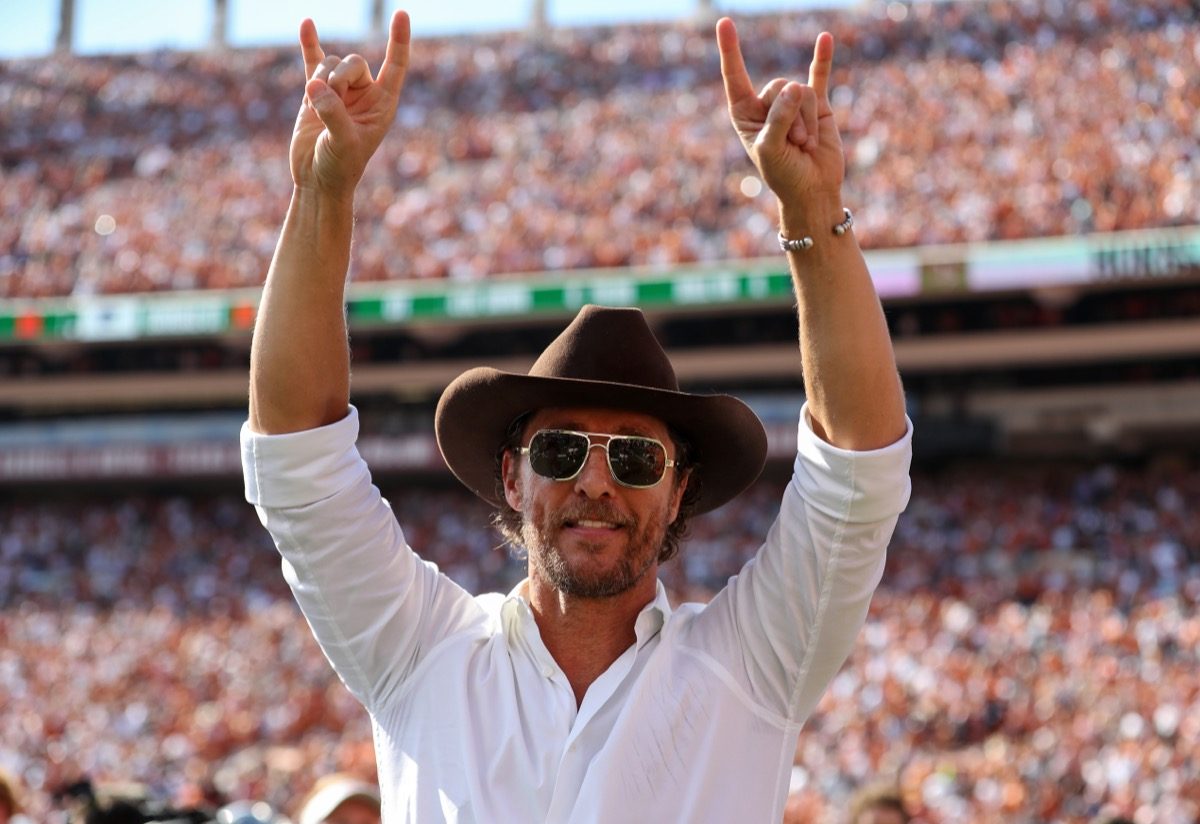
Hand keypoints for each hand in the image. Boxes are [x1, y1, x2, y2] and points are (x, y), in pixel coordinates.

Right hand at [290, 11, 410, 198]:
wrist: (317, 180)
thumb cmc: (340, 167)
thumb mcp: (343, 142)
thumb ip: (333, 113)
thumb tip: (314, 86)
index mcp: (383, 104)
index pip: (396, 65)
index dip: (399, 40)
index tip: (401, 15)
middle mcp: (364, 94)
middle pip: (353, 62)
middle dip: (338, 77)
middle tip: (329, 100)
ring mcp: (339, 91)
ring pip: (329, 64)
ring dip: (320, 81)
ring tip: (316, 107)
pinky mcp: (315, 93)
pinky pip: (312, 61)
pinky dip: (309, 44)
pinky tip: (307, 24)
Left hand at [716, 18, 843, 217]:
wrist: (813, 191)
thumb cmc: (784, 175)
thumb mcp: (771, 148)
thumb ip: (779, 117)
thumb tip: (796, 87)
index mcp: (745, 114)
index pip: (736, 77)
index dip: (730, 50)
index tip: (724, 22)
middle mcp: (767, 104)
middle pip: (779, 86)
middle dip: (790, 117)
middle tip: (794, 144)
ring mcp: (793, 103)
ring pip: (803, 93)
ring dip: (806, 122)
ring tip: (805, 145)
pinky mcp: (818, 105)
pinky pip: (820, 76)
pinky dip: (823, 58)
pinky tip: (825, 39)